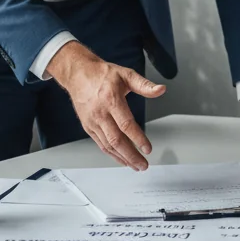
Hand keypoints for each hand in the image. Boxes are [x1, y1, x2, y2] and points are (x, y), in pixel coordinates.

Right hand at [48, 42, 164, 169]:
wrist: (78, 74)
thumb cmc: (102, 74)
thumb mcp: (126, 74)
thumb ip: (144, 85)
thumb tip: (161, 90)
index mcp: (111, 100)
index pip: (126, 124)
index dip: (138, 139)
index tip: (148, 149)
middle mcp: (100, 113)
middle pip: (116, 140)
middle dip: (131, 155)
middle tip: (143, 165)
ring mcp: (92, 122)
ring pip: (108, 145)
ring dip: (122, 158)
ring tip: (135, 166)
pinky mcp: (88, 127)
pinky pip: (100, 144)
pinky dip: (112, 154)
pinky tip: (121, 159)